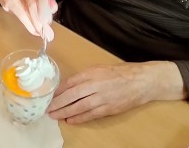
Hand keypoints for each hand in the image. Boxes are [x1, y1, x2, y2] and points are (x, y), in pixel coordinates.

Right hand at [0, 0, 57, 39]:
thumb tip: (52, 10)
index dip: (45, 5)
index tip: (47, 19)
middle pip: (32, 2)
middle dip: (39, 19)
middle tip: (45, 31)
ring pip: (23, 10)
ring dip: (32, 23)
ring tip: (39, 31)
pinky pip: (17, 13)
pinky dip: (26, 23)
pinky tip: (32, 28)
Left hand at [47, 61, 186, 123]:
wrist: (141, 81)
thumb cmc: (119, 73)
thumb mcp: (99, 69)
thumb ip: (84, 76)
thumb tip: (68, 85)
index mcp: (92, 72)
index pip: (70, 82)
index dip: (58, 90)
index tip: (49, 95)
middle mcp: (96, 84)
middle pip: (72, 95)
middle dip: (58, 103)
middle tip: (47, 108)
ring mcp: (103, 97)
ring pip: (80, 107)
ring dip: (66, 112)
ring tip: (55, 115)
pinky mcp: (109, 108)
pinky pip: (91, 114)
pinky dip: (80, 118)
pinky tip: (70, 120)